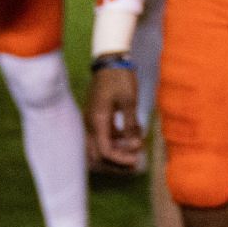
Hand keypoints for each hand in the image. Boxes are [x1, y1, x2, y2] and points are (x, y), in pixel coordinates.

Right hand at [86, 54, 143, 169]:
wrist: (110, 62)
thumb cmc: (120, 79)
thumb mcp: (129, 100)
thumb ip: (130, 124)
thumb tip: (133, 144)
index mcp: (97, 121)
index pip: (104, 151)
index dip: (120, 160)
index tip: (136, 160)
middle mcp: (90, 125)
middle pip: (97, 156)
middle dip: (115, 163)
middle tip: (134, 165)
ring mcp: (92, 122)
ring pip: (99, 148)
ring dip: (117, 154)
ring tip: (136, 152)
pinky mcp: (98, 119)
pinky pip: (104, 137)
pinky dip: (118, 142)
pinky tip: (134, 137)